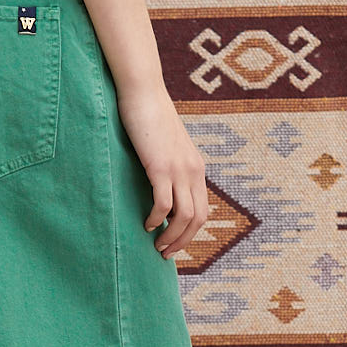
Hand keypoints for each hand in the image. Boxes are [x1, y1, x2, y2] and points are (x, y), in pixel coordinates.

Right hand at [116, 83, 210, 258]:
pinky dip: (157, 219)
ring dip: (171, 237)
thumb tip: (160, 188)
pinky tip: (147, 224)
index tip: (173, 243)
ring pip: (184, 216)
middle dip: (183, 241)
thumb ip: (168, 167)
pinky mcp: (160, 167)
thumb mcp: (165, 147)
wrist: (143, 92)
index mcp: (196, 168)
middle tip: (165, 253)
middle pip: (198, 218)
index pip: (202, 210)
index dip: (189, 233)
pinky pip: (164, 204)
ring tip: (156, 245)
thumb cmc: (149, 118)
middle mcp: (193, 171)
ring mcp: (179, 169)